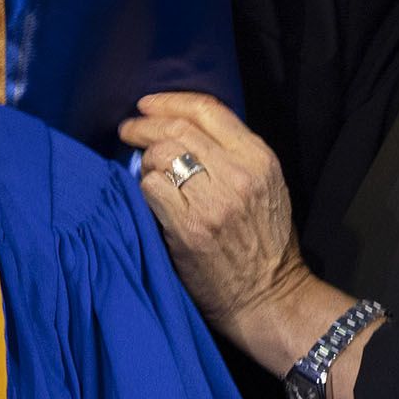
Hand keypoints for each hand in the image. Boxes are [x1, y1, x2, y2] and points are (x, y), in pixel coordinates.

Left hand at [122, 91, 308, 344]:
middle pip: (177, 128)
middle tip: (128, 129)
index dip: (170, 101)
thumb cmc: (265, 243)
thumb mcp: (267, 186)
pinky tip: (146, 197)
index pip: (208, 109)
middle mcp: (238, 173)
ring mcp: (213, 200)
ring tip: (143, 169)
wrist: (270, 297)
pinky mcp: (189, 227)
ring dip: (143, 159)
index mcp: (259, 158)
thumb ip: (232, 154)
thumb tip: (180, 130)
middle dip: (144, 124)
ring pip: (160, 154)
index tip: (147, 104)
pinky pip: (151, 188)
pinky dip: (142, 188)